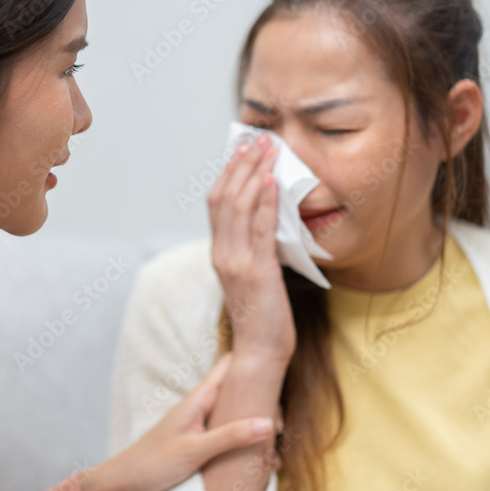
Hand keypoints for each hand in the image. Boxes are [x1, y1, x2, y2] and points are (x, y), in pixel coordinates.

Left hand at [79, 353, 281, 490]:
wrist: (125, 483)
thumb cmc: (153, 463)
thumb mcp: (195, 450)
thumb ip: (230, 436)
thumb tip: (267, 423)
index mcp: (198, 399)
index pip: (229, 366)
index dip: (253, 361)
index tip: (277, 367)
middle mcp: (201, 406)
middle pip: (238, 392)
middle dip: (262, 403)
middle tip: (282, 426)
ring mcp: (201, 424)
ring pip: (236, 415)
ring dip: (255, 428)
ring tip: (274, 451)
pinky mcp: (200, 441)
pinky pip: (229, 434)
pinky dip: (245, 444)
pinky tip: (257, 462)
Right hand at [208, 133, 295, 362]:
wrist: (261, 351)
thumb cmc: (262, 315)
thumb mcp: (252, 274)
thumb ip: (253, 247)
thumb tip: (269, 216)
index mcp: (219, 253)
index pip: (216, 203)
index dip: (228, 173)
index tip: (242, 148)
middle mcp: (222, 254)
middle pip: (224, 198)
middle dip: (241, 165)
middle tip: (257, 139)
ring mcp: (237, 262)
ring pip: (239, 207)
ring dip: (254, 174)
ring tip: (268, 150)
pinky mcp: (257, 271)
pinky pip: (259, 230)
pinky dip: (265, 203)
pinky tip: (273, 182)